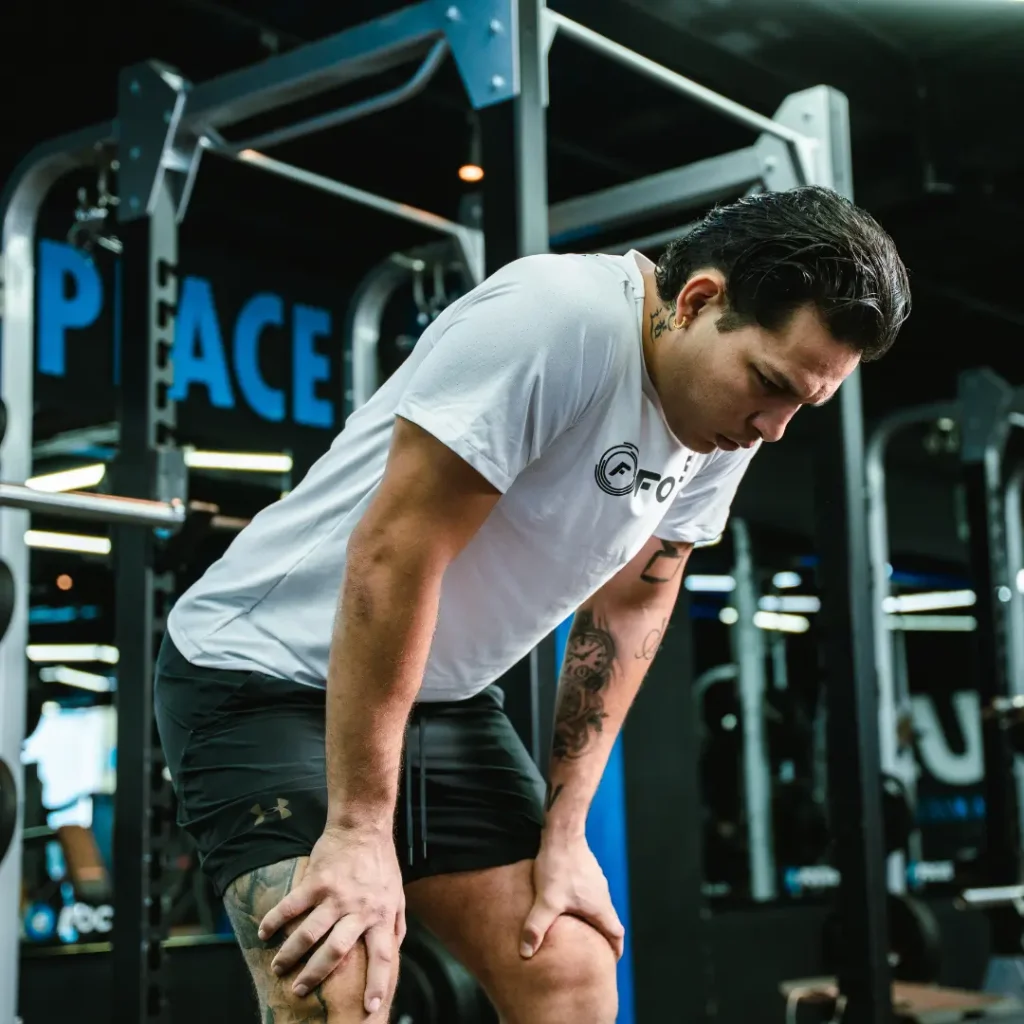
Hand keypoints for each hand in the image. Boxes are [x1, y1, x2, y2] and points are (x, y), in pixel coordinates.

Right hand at [257, 825, 405, 1011]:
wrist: (363, 827)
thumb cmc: (381, 864)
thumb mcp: (398, 895)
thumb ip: (396, 925)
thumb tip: (395, 954)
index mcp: (381, 915)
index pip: (383, 956)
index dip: (377, 983)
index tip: (370, 1009)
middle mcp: (359, 909)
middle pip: (336, 951)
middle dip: (315, 975)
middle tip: (299, 991)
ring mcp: (336, 895)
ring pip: (309, 934)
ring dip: (290, 955)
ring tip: (278, 968)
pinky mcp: (316, 881)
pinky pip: (291, 906)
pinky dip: (274, 921)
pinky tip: (263, 932)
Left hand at [520, 835, 624, 960]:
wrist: (562, 831)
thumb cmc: (559, 865)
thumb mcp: (547, 900)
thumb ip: (537, 927)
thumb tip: (526, 952)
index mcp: (599, 906)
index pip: (616, 934)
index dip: (614, 950)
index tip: (609, 962)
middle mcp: (602, 894)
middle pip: (608, 921)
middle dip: (602, 937)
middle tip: (592, 951)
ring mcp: (595, 881)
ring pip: (598, 906)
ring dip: (591, 919)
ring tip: (577, 930)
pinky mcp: (586, 870)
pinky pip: (588, 893)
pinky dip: (581, 904)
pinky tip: (566, 904)